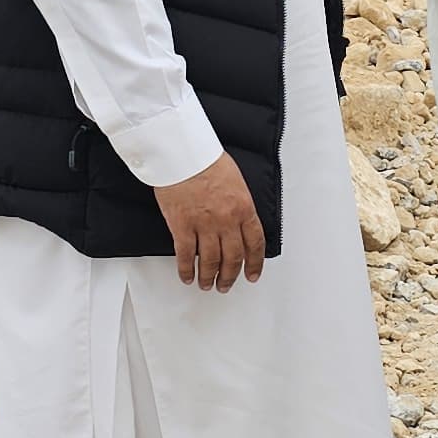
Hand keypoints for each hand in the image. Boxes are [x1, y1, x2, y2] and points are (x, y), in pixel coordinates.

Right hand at [154, 156, 268, 292]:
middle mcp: (227, 220)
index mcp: (244, 208)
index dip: (254, 263)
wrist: (182, 153)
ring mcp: (204, 225)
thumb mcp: (235, 181)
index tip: (252, 274)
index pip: (255, 243)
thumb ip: (239, 204)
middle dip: (230, 276)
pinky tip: (187, 276)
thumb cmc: (206, 160)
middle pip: (233, 258)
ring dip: (209, 277)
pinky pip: (186, 256)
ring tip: (207, 284)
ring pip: (210, 261)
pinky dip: (186, 270)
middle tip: (226, 284)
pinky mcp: (182, 226)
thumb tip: (239, 222)